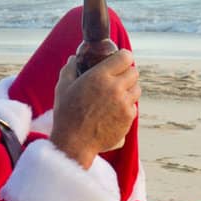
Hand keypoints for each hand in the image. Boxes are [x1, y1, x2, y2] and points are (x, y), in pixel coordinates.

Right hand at [50, 49, 138, 169]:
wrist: (74, 143)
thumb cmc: (66, 114)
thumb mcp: (63, 87)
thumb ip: (70, 68)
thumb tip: (75, 58)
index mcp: (100, 76)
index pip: (125, 57)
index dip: (123, 57)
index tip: (119, 60)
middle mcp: (115, 88)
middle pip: (134, 72)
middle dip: (127, 73)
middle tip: (117, 78)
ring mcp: (124, 104)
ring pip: (137, 89)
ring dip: (129, 89)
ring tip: (117, 94)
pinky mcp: (128, 119)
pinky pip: (134, 107)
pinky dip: (127, 107)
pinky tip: (115, 110)